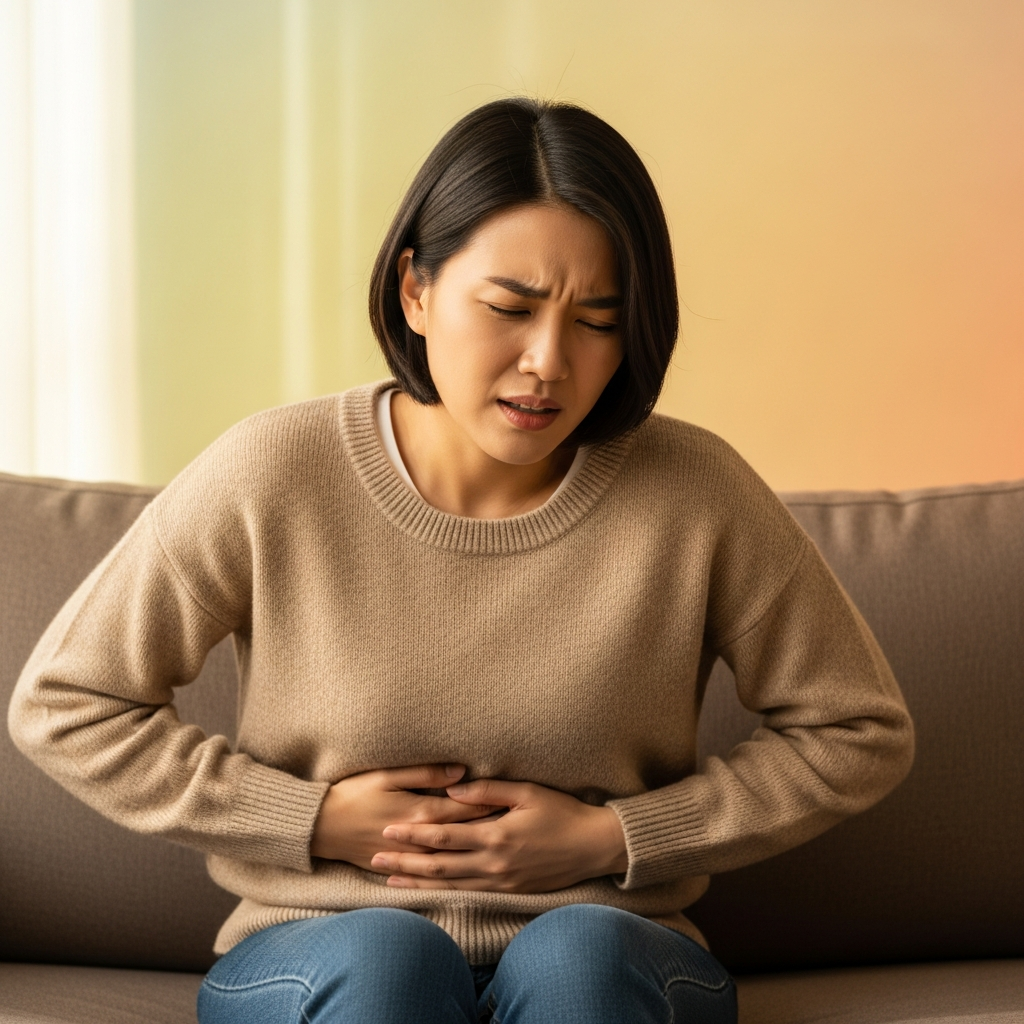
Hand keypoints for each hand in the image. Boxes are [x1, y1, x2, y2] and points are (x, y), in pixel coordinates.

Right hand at [310, 764, 502, 870]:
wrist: (318, 826)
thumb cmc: (352, 793)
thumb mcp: (387, 775)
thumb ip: (425, 772)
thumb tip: (460, 772)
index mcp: (420, 812)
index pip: (465, 810)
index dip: (490, 806)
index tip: (514, 804)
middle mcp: (419, 840)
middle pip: (463, 837)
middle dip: (489, 833)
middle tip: (519, 831)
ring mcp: (408, 858)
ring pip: (451, 861)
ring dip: (474, 856)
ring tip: (501, 853)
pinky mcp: (398, 868)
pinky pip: (430, 877)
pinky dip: (450, 876)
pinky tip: (466, 877)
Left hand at [369, 778, 628, 892]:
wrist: (593, 846)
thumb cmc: (562, 812)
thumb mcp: (527, 792)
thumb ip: (487, 790)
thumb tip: (451, 788)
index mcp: (495, 835)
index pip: (444, 835)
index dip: (414, 833)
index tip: (389, 829)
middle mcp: (493, 863)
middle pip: (438, 864)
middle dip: (404, 861)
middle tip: (374, 857)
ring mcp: (500, 881)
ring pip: (449, 884)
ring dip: (417, 881)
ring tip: (390, 878)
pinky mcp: (508, 890)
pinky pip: (467, 892)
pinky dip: (442, 890)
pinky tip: (427, 889)